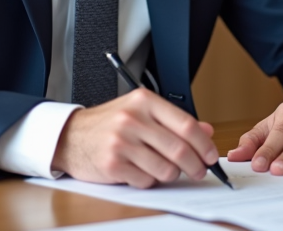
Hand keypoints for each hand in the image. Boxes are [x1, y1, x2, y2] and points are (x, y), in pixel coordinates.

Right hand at [51, 90, 218, 187]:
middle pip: (179, 150)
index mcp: (144, 101)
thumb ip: (174, 121)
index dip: (205, 144)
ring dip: (171, 174)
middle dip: (196, 166)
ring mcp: (121, 142)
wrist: (71, 136)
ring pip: (165, 169)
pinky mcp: (112, 164)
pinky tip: (141, 171)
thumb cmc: (109, 123)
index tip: (211, 156)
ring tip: (164, 169)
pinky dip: (149, 180)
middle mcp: (133, 119)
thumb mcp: (141, 111)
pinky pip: (146, 180)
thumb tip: (207, 131)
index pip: (186, 125)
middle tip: (199, 171)